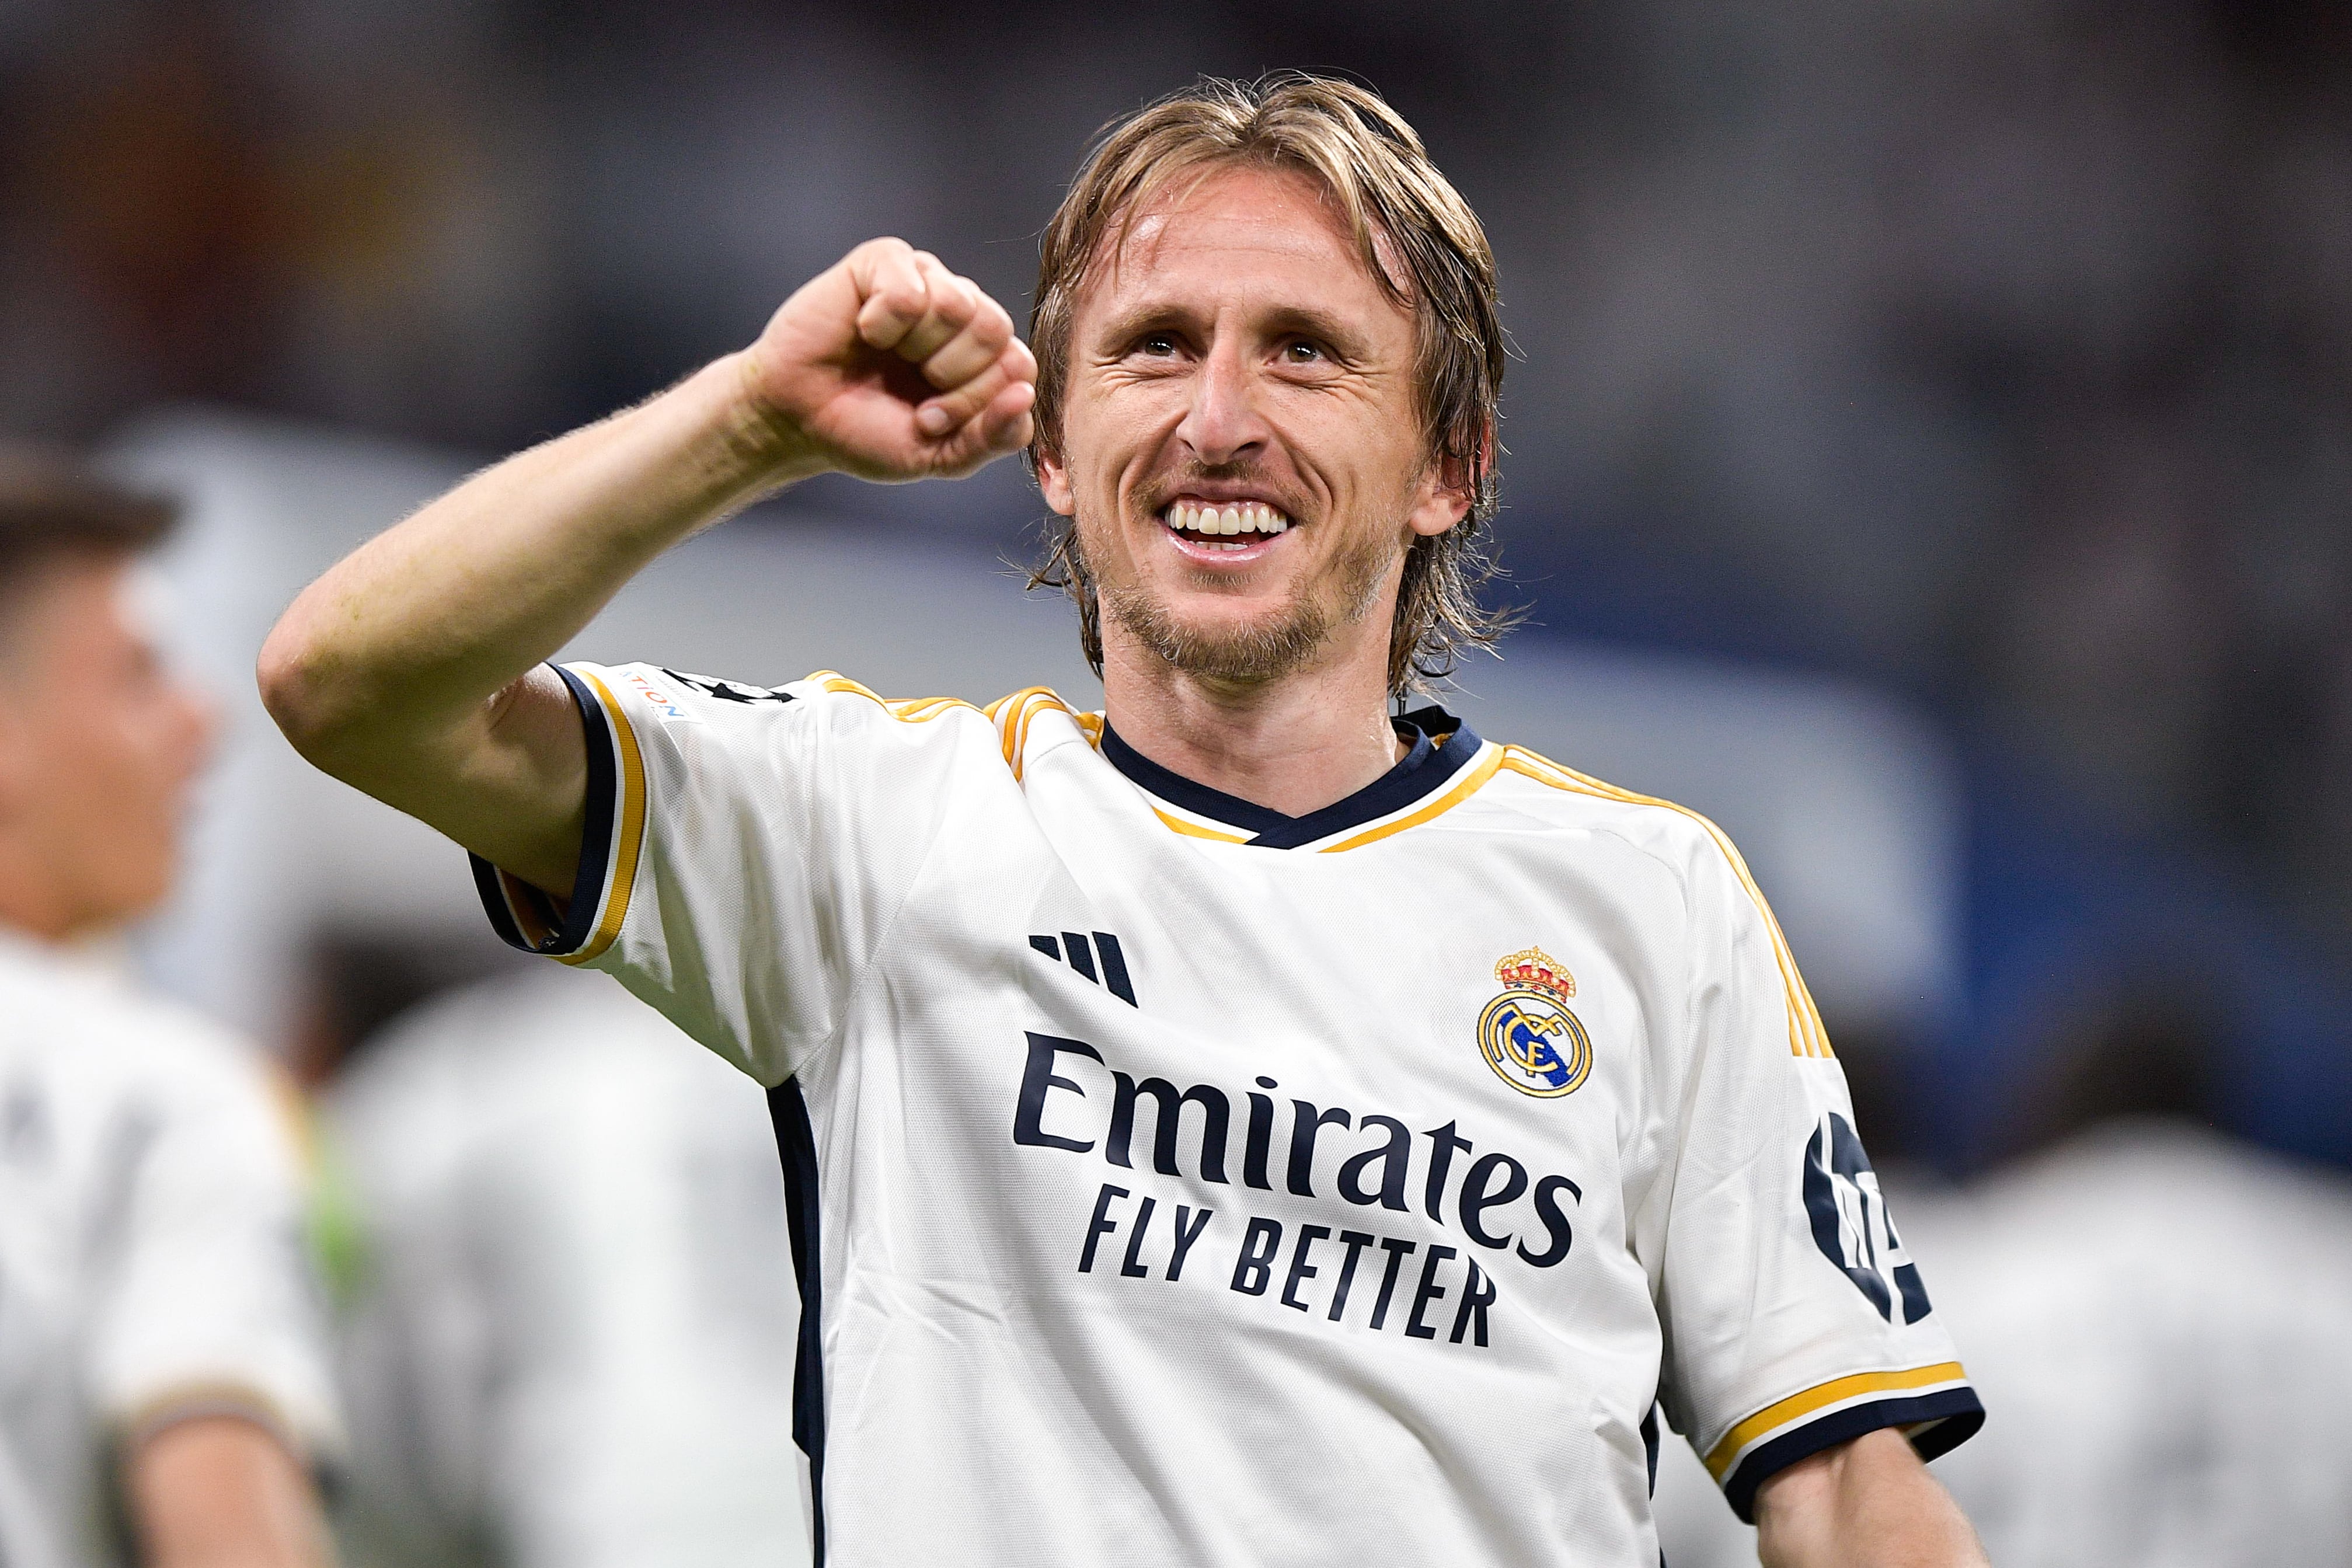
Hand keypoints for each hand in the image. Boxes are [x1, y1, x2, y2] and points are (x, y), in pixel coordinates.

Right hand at [740, 238, 1037, 483]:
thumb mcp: (939, 455)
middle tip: (911, 393)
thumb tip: (1024, 395)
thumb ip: (993, 437)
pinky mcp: (886, 260)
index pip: (1019, 366)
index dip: (976, 402)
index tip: (930, 421)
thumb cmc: (867, 432)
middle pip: (994, 330)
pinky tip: (863, 331)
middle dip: (950, 376)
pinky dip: (882, 322)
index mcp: (986, 355)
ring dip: (916, 348)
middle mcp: (964, 311)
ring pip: (956, 304)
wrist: (796, 419)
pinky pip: (909, 287)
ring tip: (886, 358)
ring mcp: (927, 279)